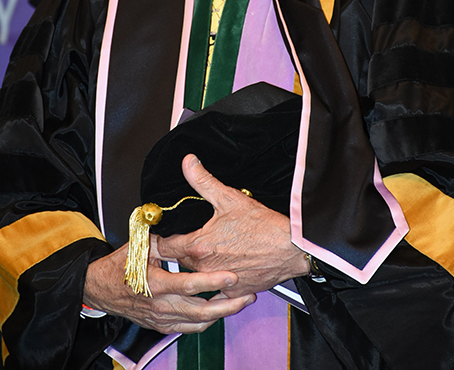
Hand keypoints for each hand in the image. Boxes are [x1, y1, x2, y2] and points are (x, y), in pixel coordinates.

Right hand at [83, 238, 254, 333]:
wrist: (99, 289)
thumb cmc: (119, 266)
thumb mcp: (140, 245)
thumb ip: (163, 239)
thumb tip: (181, 226)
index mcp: (155, 284)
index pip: (189, 285)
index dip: (212, 281)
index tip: (231, 276)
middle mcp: (160, 306)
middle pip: (200, 310)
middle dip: (227, 304)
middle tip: (247, 295)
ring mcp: (161, 319)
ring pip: (198, 322)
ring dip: (222, 314)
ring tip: (241, 302)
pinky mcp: (162, 325)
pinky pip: (189, 328)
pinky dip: (207, 321)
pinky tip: (220, 311)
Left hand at [158, 154, 309, 296]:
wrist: (292, 248)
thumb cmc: (264, 227)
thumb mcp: (229, 197)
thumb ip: (203, 181)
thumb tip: (188, 164)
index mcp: (198, 247)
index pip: (163, 247)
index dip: (159, 239)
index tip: (160, 234)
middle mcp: (205, 269)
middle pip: (179, 261)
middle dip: (180, 249)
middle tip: (186, 237)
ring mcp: (219, 283)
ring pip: (197, 276)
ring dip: (198, 265)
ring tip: (208, 250)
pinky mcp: (235, 292)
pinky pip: (218, 290)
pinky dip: (218, 280)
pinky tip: (226, 267)